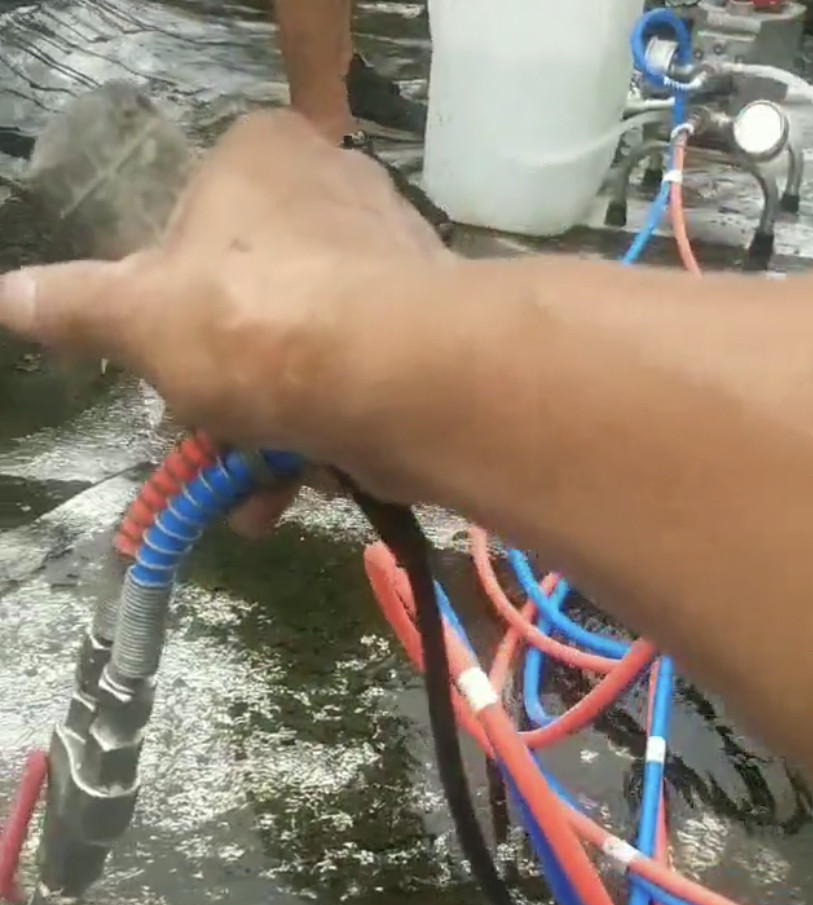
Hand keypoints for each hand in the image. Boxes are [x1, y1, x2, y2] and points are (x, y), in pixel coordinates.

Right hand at [0, 109, 448, 531]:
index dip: (168, 308)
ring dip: (268, 436)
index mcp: (261, 154)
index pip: (189, 225)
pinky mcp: (427, 333)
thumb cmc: (256, 324)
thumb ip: (76, 307)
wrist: (402, 380)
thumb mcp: (140, 317)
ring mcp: (390, 262)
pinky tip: (300, 492)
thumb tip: (5, 297)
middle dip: (223, 391)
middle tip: (208, 438)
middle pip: (248, 304)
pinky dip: (324, 440)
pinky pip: (355, 384)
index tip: (167, 364)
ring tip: (249, 497)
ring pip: (302, 354)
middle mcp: (334, 190)